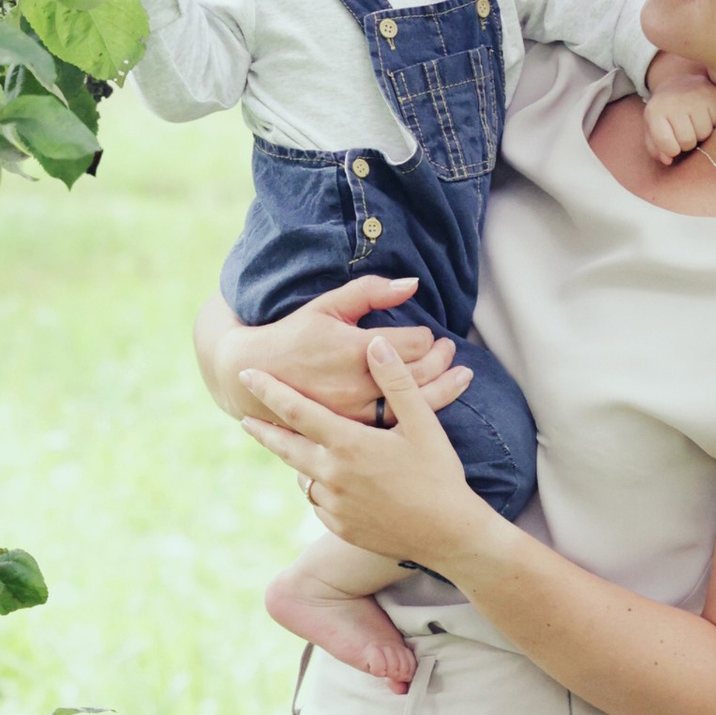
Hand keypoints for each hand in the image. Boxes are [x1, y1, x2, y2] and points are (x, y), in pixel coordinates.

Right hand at [201, 274, 471, 426]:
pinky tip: (436, 402)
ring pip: (413, 404)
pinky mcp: (352, 431)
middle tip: (448, 350)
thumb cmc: (295, 336)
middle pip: (419, 374)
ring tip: (459, 375)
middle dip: (440, 359)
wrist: (257, 378)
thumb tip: (413, 283)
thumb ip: (371, 291)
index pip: (412, 343)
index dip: (426, 337)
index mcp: (352, 349)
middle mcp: (356, 384)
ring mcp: (355, 412)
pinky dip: (421, 412)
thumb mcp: (328, 305)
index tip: (426, 334)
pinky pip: (397, 424)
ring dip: (443, 388)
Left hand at [237, 341, 485, 573]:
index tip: (248, 375)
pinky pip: (319, 502)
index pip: (296, 411)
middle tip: (244, 418)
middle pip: (284, 447)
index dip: (269, 391)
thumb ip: (396, 381)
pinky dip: (318, 487)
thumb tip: (375, 343)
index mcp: (347, 444)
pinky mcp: (340, 528)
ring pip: (302, 475)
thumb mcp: (422, 424)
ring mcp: (333, 505)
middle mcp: (332, 475)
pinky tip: (325, 482)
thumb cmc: (438, 476)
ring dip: (295, 460)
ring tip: (290, 448)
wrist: (448, 536)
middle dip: (263, 430)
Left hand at [641, 64, 715, 165]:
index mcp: (655, 111)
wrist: (680, 82)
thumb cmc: (666, 112)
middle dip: (687, 143)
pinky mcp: (714, 97)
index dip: (672, 150)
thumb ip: (655, 148)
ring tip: (695, 122)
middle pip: (687, 142)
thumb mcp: (653, 128)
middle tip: (685, 130)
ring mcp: (695, 98)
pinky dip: (713, 124)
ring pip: (704, 134)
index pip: (668, 146)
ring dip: (701, 134)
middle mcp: (674, 102)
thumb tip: (668, 160)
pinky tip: (706, 115)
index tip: (673, 144)